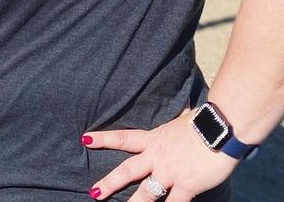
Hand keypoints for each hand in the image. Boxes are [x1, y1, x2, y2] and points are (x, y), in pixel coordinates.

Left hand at [84, 109, 236, 200]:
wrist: (219, 129)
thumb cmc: (204, 121)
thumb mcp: (183, 118)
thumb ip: (179, 119)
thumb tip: (185, 110)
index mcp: (154, 138)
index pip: (123, 138)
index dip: (104, 139)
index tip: (86, 139)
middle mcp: (157, 157)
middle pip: (128, 171)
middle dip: (110, 182)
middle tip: (93, 192)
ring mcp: (170, 173)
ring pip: (147, 193)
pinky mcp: (187, 186)